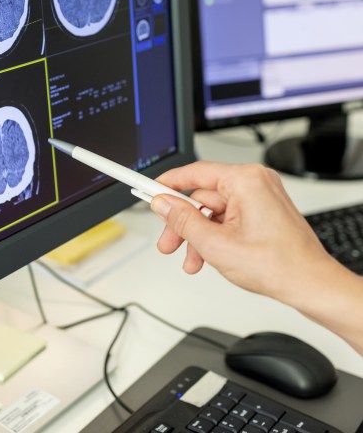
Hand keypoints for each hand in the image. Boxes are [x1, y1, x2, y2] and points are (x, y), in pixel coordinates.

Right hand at [150, 161, 331, 302]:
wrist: (310, 286)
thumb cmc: (279, 265)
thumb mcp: (215, 244)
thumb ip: (182, 220)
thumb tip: (162, 203)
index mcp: (245, 180)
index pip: (194, 172)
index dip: (167, 184)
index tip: (148, 189)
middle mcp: (254, 182)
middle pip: (201, 196)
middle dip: (183, 223)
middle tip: (167, 241)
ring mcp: (260, 197)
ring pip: (212, 211)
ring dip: (197, 235)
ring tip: (191, 259)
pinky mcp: (262, 210)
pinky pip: (226, 217)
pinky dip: (214, 236)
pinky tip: (207, 257)